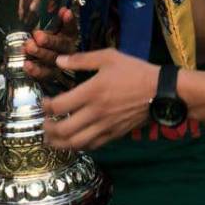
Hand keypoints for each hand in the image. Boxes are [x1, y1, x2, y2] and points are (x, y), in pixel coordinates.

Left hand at [23, 7, 77, 82]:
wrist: (36, 58)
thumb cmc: (44, 38)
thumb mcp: (49, 25)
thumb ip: (55, 19)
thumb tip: (64, 9)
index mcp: (68, 36)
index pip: (71, 27)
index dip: (69, 21)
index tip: (65, 12)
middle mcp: (67, 50)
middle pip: (61, 45)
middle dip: (49, 40)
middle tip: (38, 35)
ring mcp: (59, 64)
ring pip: (52, 60)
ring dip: (40, 53)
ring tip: (29, 47)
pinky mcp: (50, 75)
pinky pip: (44, 74)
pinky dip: (35, 70)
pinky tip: (27, 65)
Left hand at [42, 49, 156, 148]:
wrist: (161, 92)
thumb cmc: (135, 71)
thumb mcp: (108, 57)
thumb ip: (81, 59)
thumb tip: (58, 60)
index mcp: (91, 92)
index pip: (59, 106)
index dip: (46, 107)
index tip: (44, 103)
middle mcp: (95, 113)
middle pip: (63, 130)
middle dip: (48, 129)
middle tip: (43, 124)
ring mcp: (105, 127)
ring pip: (76, 143)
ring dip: (59, 143)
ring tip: (51, 139)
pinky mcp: (114, 135)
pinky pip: (92, 146)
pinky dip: (79, 146)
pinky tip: (73, 142)